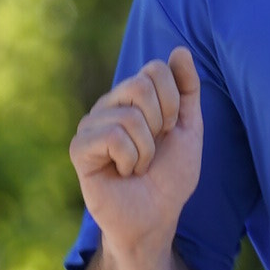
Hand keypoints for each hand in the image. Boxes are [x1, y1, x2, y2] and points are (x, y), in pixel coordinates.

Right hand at [70, 48, 204, 256]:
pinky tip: (123, 173)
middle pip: (141, 85)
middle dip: (161, 124)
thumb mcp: (189, 128)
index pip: (155, 69)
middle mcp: (108, 105)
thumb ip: (187, 89)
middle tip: (153, 150)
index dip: (173, 102)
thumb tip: (179, 50)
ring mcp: (91, 125)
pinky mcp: (80, 148)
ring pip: (129, 116)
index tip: (170, 129)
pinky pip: (113, 136)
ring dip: (146, 150)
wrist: (156, 218)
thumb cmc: (170, 177)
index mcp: (131, 97)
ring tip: (138, 166)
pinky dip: (130, 159)